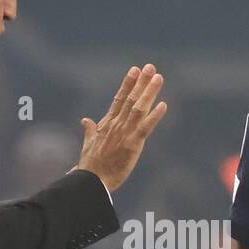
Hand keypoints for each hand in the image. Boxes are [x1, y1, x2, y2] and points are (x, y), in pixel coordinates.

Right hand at [77, 64, 167, 192]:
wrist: (91, 181)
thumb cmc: (90, 166)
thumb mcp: (88, 144)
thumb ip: (89, 130)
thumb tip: (84, 120)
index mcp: (107, 124)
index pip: (119, 99)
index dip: (128, 84)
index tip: (135, 70)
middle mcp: (116, 125)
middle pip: (131, 99)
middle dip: (141, 83)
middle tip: (151, 67)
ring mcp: (124, 133)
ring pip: (139, 108)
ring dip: (149, 92)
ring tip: (158, 78)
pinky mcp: (132, 144)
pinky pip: (145, 127)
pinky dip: (155, 116)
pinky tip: (164, 105)